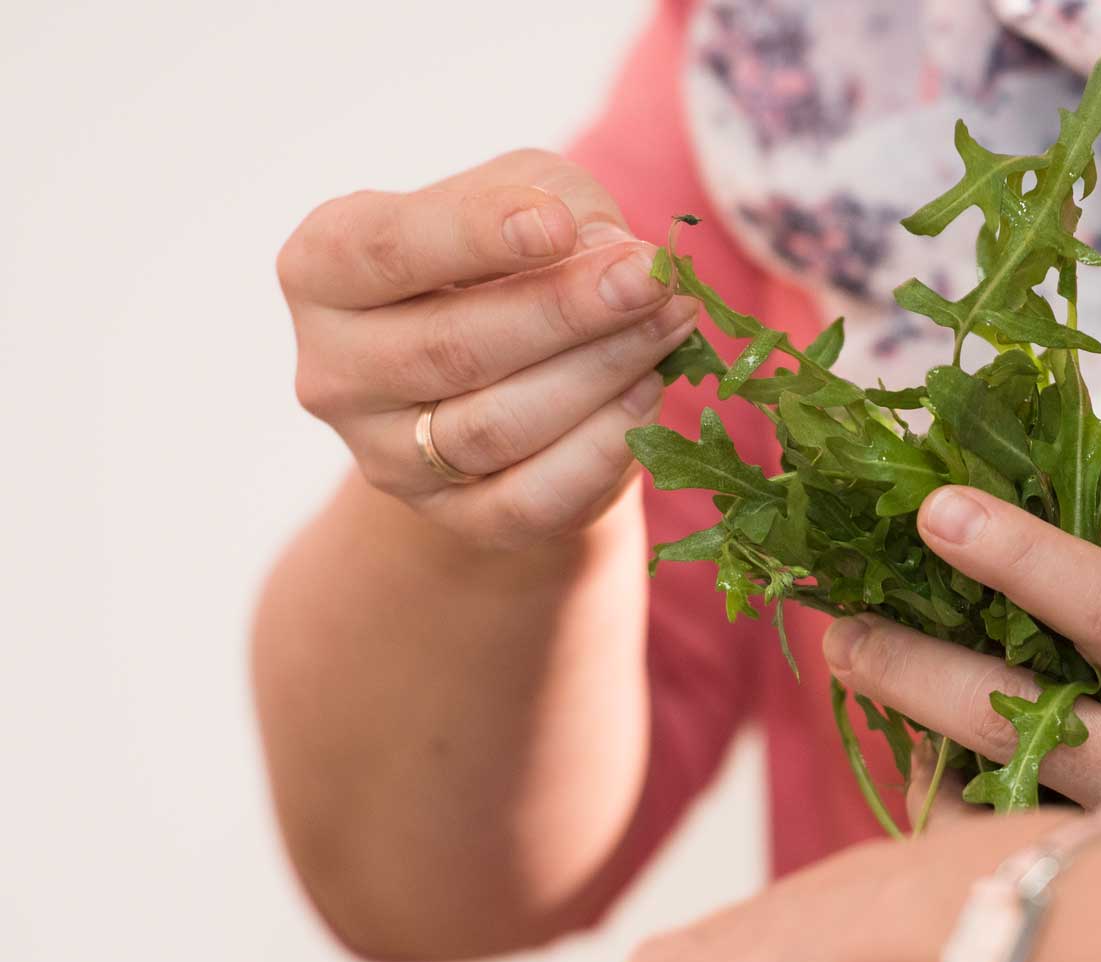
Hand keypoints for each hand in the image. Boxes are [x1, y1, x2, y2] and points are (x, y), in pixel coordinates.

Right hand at [278, 149, 700, 550]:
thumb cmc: (509, 262)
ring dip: (600, 372)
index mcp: (322, 269)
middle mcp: (334, 369)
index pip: (386, 250)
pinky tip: (649, 393)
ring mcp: (386, 456)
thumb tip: (614, 257)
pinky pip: (532, 499)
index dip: (472, 235)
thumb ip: (559, 203)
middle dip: (567, 310)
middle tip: (652, 280)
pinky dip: (600, 448)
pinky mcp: (454, 518)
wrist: (510, 377)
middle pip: (452, 347)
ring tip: (672, 324)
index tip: (556, 224)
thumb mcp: (521, 196)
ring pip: (497, 426)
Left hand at [822, 486, 1100, 817]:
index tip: (937, 507)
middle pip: (1017, 719)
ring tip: (875, 710)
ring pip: (997, 813)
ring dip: (921, 757)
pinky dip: (968, 834)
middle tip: (843, 635)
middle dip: (915, 671)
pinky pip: (1022, 876)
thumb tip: (1059, 585)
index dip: (1020, 552)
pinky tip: (941, 798)